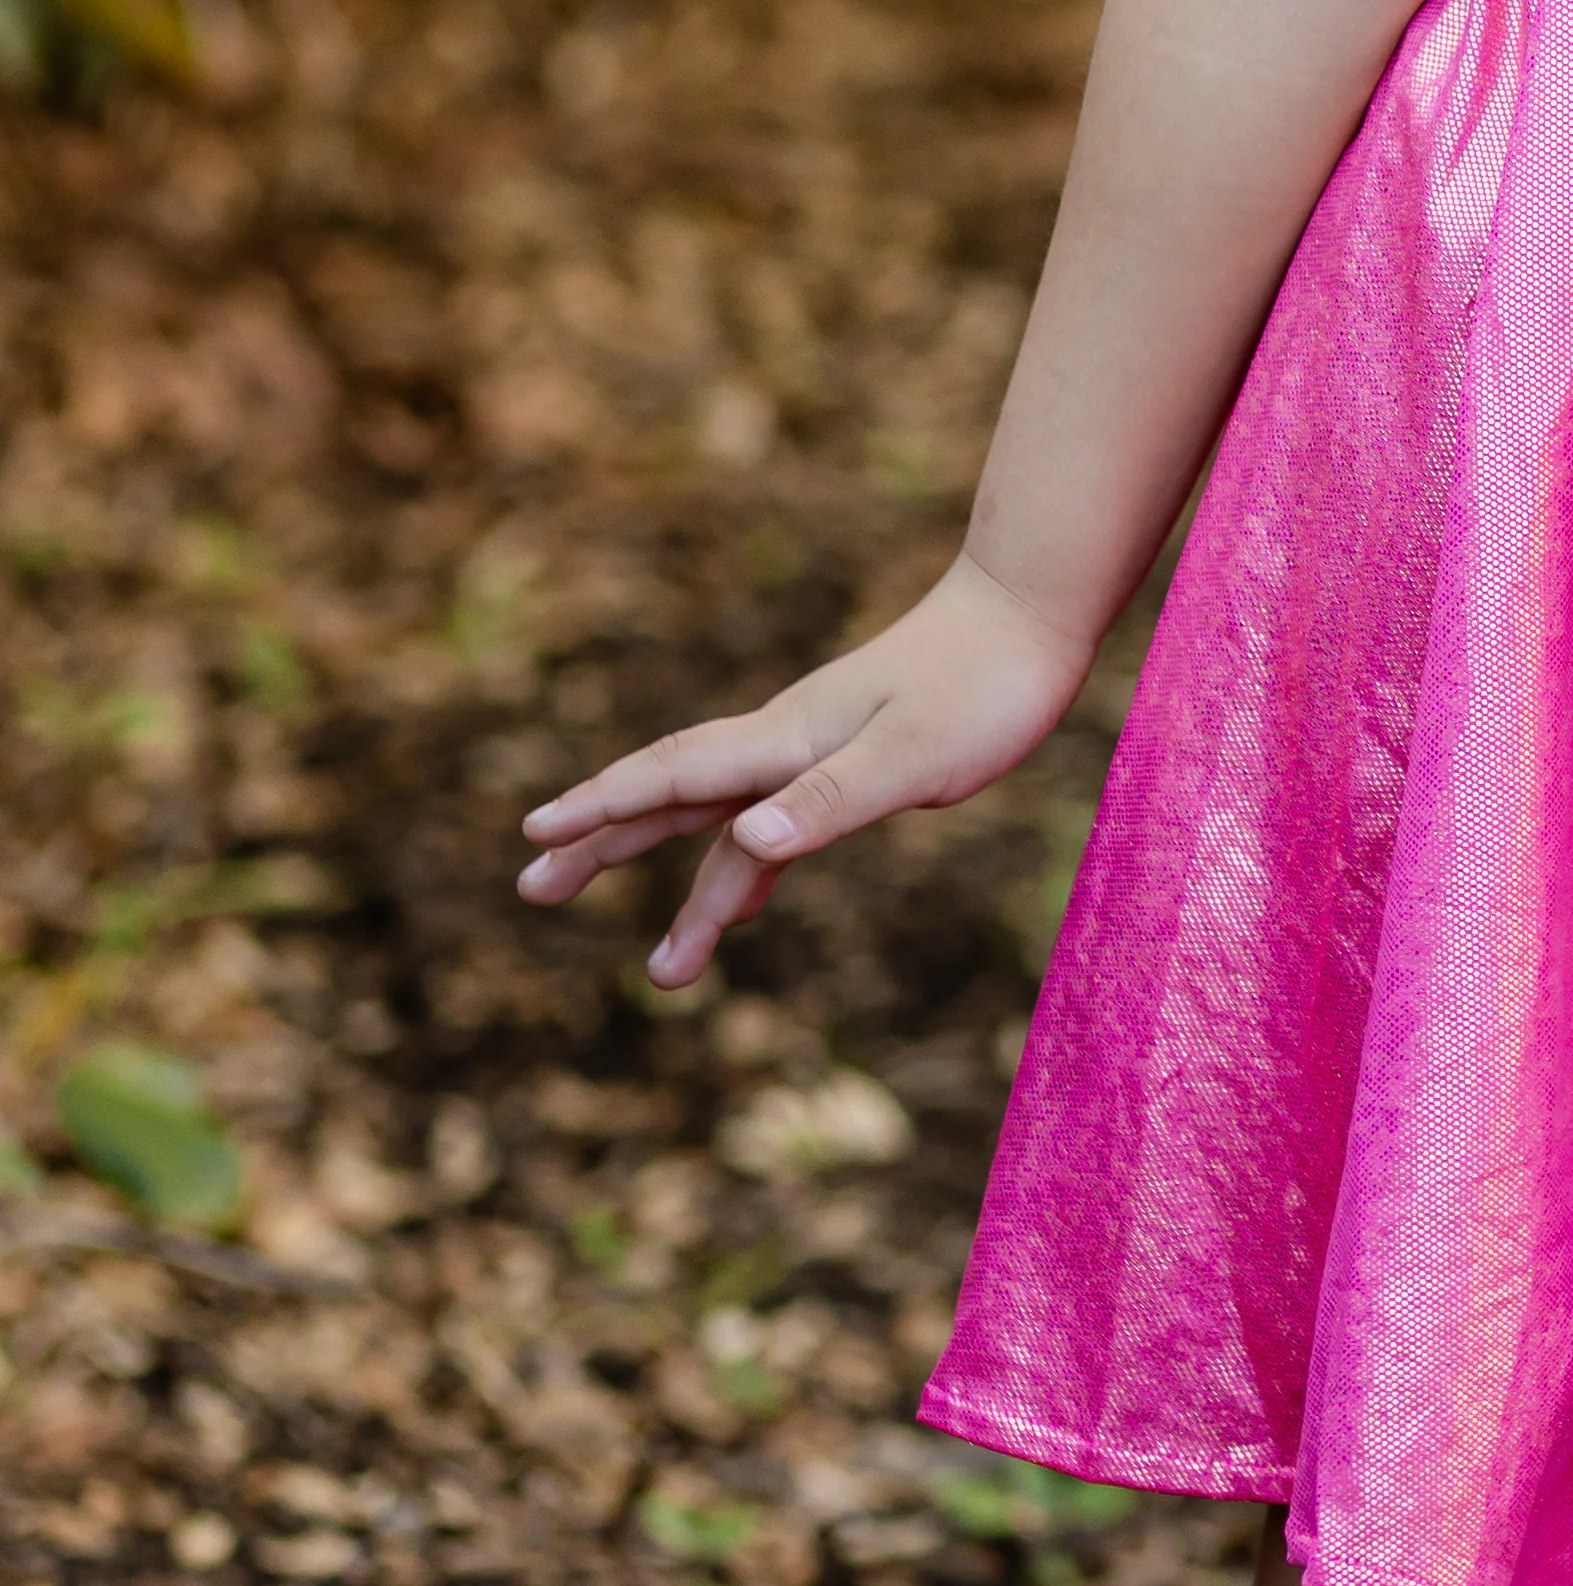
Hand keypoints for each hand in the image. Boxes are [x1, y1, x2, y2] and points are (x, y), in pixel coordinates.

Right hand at [513, 552, 1092, 988]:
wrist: (1026, 617)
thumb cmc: (979, 685)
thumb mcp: (912, 755)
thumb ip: (830, 800)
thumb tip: (746, 845)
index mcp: (787, 739)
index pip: (674, 774)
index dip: (602, 806)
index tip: (534, 832)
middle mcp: (785, 741)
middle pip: (672, 795)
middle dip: (602, 841)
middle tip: (532, 884)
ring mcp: (814, 749)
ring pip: (722, 818)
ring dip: (679, 880)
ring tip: (661, 968)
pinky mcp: (850, 760)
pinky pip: (774, 822)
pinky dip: (747, 866)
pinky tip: (744, 904)